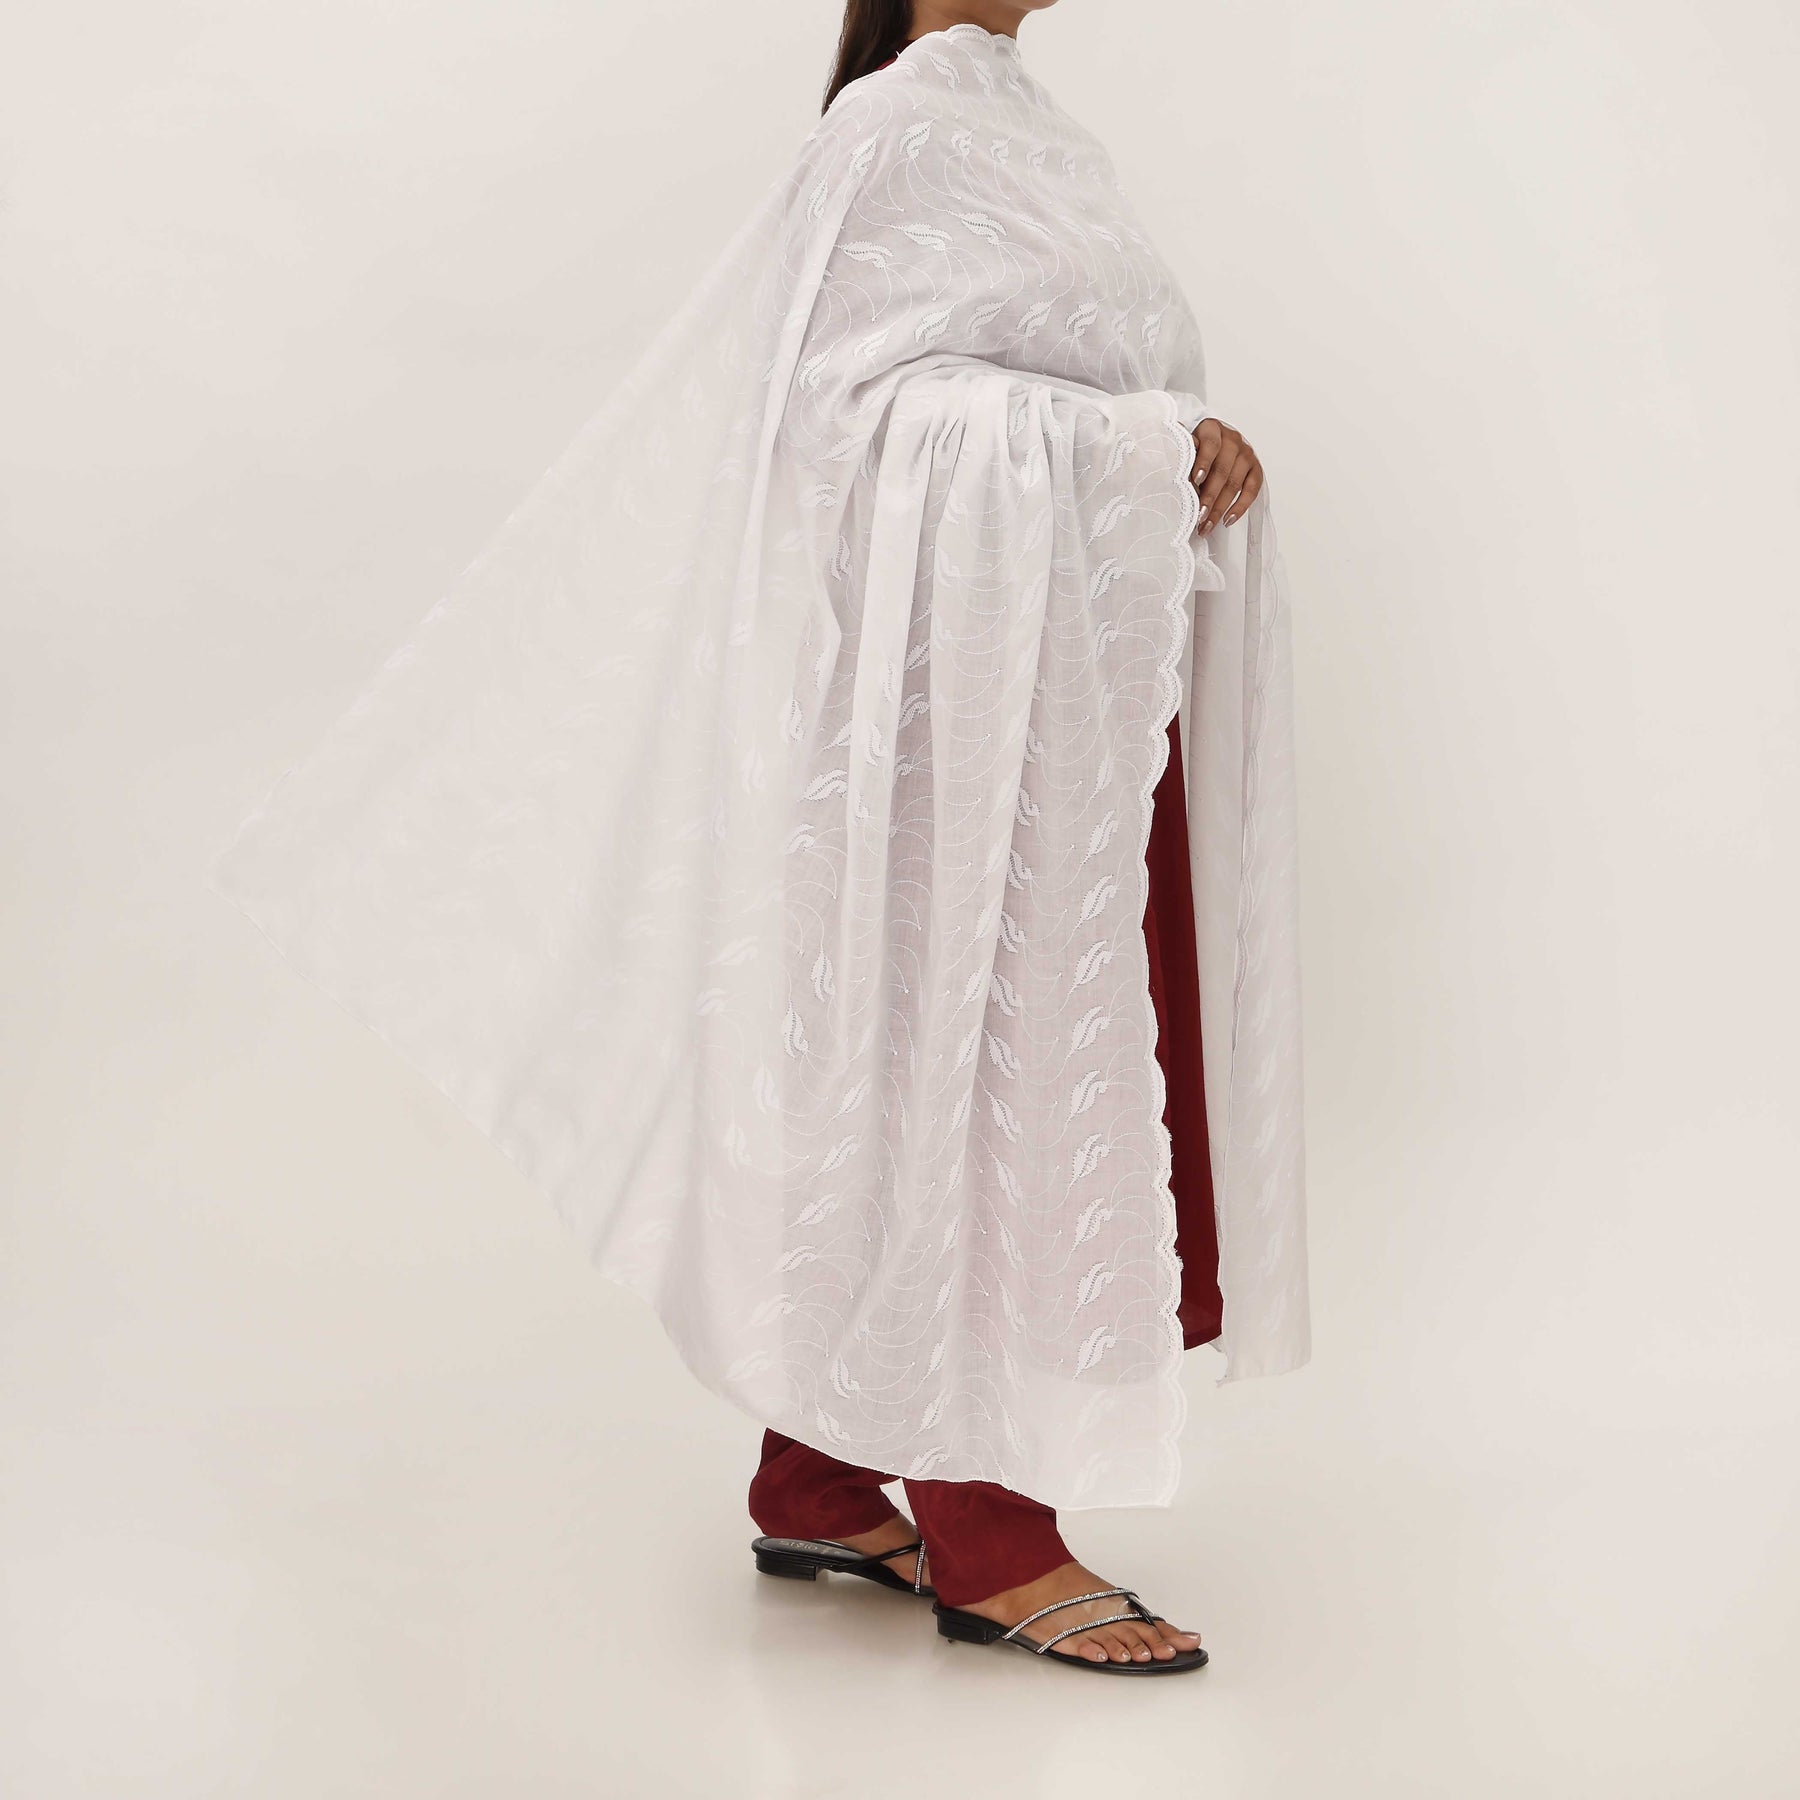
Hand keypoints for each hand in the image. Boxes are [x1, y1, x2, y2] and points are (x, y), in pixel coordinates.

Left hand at [1188, 418, 1263, 535]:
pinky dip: (1240, 507)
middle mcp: (1232, 439)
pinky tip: (1227, 520)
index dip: (1203, 463)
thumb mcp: (1186, 447)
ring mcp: (1246, 454)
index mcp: (1212, 429)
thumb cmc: (1196, 449)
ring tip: (1207, 526)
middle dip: (1209, 496)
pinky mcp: (1256, 468)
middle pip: (1222, 470)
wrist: (1218, 443)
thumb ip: (1182, 457)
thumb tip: (1175, 478)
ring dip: (1220, 508)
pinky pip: (1252, 490)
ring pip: (1234, 483)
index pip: (1210, 444)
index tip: (1195, 481)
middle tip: (1198, 516)